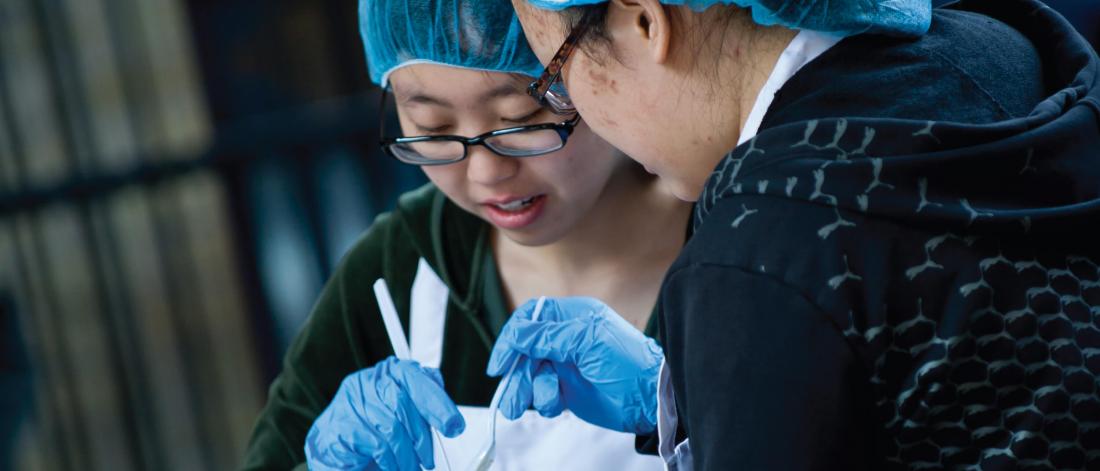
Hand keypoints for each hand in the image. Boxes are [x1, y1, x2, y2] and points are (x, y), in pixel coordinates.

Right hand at [305, 357, 463, 470]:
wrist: (333, 450)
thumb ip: (420, 406)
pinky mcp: (341, 427)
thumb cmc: (371, 432)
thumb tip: (449, 413)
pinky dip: (391, 461)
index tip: (454, 425)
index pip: (414, 377)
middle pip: (402, 402)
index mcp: (384, 374)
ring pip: (391, 427)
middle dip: (422, 435)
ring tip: (411, 468)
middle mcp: (365, 383)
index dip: (437, 401)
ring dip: (407, 455)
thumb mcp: (400, 416)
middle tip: (429, 459)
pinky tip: (392, 467)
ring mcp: (349, 403)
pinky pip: (377, 445)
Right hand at [486, 297, 662, 433]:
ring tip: (517, 408)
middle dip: (516, 374)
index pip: (530, 319)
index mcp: (571, 317)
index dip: (511, 338)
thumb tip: (515, 334)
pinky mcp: (565, 389)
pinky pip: (541, 394)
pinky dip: (544, 401)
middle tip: (511, 395)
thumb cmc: (626, 362)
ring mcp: (563, 365)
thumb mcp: (586, 341)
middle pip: (524, 351)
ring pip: (529, 375)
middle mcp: (564, 339)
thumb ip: (548, 337)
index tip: (501, 362)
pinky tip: (557, 405)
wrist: (648, 399)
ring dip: (524, 391)